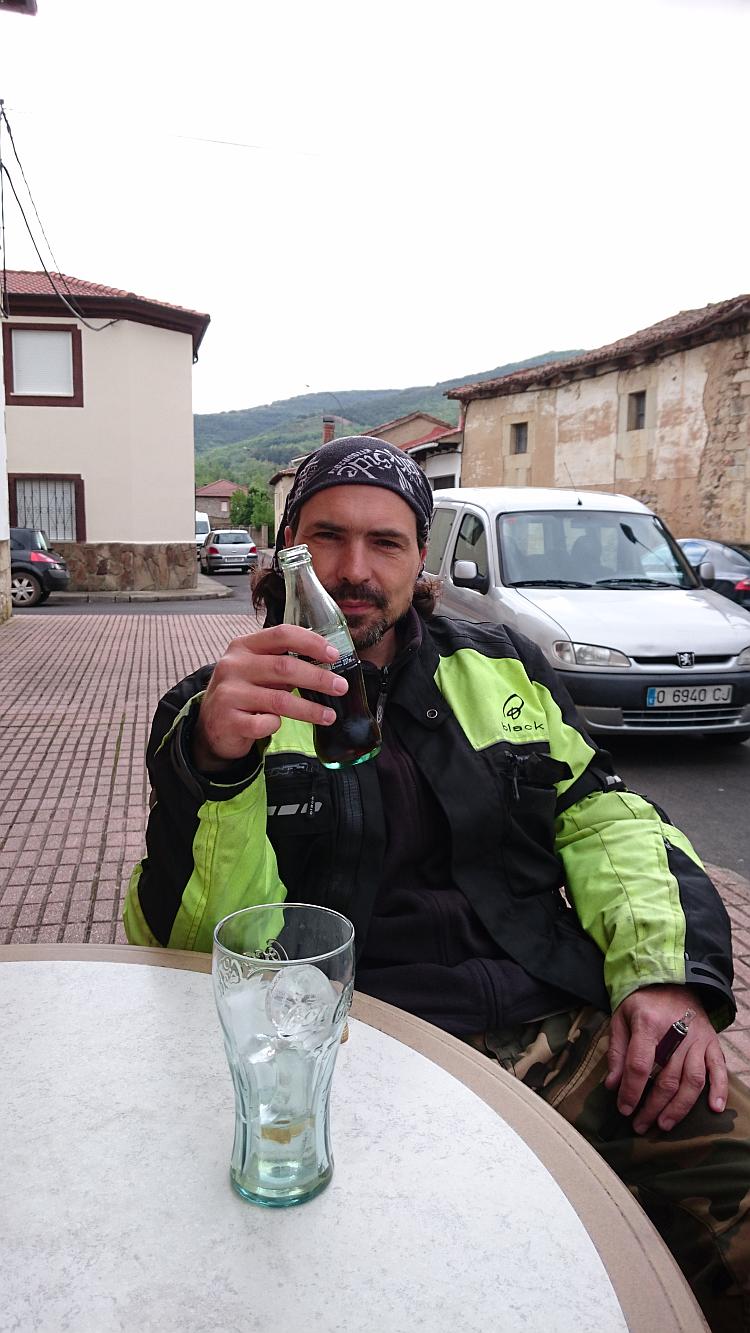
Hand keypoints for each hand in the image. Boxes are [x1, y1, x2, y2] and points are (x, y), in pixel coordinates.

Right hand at [191, 625, 347, 770]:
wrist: (211, 724)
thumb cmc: (244, 692)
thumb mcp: (257, 670)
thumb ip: (283, 662)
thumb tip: (327, 663)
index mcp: (243, 646)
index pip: (281, 634)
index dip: (311, 642)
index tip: (334, 655)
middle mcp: (233, 666)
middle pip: (284, 667)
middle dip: (317, 678)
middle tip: (341, 687)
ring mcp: (228, 693)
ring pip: (279, 699)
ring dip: (309, 709)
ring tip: (329, 715)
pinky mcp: (228, 720)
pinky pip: (264, 724)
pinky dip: (276, 725)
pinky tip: (278, 725)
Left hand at [604, 983, 726, 1133]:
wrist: (671, 980)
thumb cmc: (642, 1003)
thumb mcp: (621, 1019)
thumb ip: (617, 1052)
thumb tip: (612, 1085)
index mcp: (649, 1023)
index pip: (640, 1065)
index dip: (631, 1091)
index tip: (624, 1110)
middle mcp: (677, 1032)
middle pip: (667, 1079)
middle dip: (653, 1107)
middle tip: (640, 1126)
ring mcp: (698, 1038)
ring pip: (692, 1080)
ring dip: (679, 1107)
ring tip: (665, 1124)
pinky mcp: (712, 1042)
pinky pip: (719, 1069)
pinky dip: (719, 1090)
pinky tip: (714, 1109)